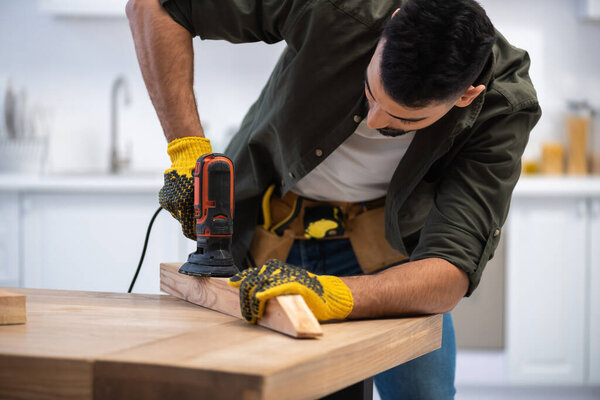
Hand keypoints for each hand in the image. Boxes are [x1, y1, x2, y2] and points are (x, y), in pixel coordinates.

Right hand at [159, 137, 211, 239]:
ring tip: (194, 199)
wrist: (187, 155)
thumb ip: (209, 204)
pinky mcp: (164, 195)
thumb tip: (218, 218)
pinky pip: (174, 205)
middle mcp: (174, 203)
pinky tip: (186, 194)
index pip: (189, 228)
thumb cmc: (200, 170)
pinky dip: (180, 202)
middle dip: (193, 219)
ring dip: (187, 209)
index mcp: (184, 202)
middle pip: (184, 221)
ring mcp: (167, 199)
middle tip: (203, 216)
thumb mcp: (208, 188)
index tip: (202, 235)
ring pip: (179, 213)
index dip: (196, 233)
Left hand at [228, 259, 353, 322]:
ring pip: (258, 287)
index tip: (230, 290)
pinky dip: (265, 293)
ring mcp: (284, 275)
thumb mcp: (279, 286)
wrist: (326, 295)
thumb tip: (244, 295)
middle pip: (249, 283)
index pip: (247, 275)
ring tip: (253, 318)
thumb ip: (264, 287)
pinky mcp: (293, 284)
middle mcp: (274, 269)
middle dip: (244, 302)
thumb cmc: (302, 293)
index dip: (237, 283)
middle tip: (247, 317)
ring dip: (252, 305)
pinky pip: (274, 287)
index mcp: (270, 268)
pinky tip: (259, 299)